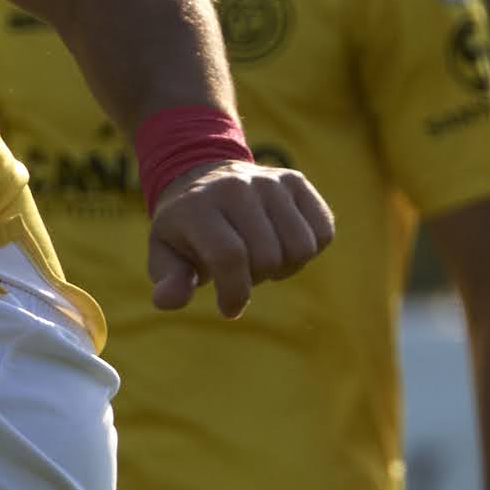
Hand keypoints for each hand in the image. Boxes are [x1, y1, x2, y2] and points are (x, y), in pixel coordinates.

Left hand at [145, 157, 336, 313]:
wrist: (205, 180)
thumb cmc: (187, 231)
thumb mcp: (165, 256)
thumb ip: (169, 281)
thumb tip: (168, 300)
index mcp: (197, 208)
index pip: (229, 256)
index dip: (235, 293)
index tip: (229, 309)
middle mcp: (235, 187)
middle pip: (268, 256)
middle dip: (256, 279)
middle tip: (241, 272)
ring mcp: (269, 180)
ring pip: (301, 247)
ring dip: (284, 266)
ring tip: (261, 258)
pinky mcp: (296, 181)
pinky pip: (323, 231)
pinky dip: (309, 250)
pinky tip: (282, 243)